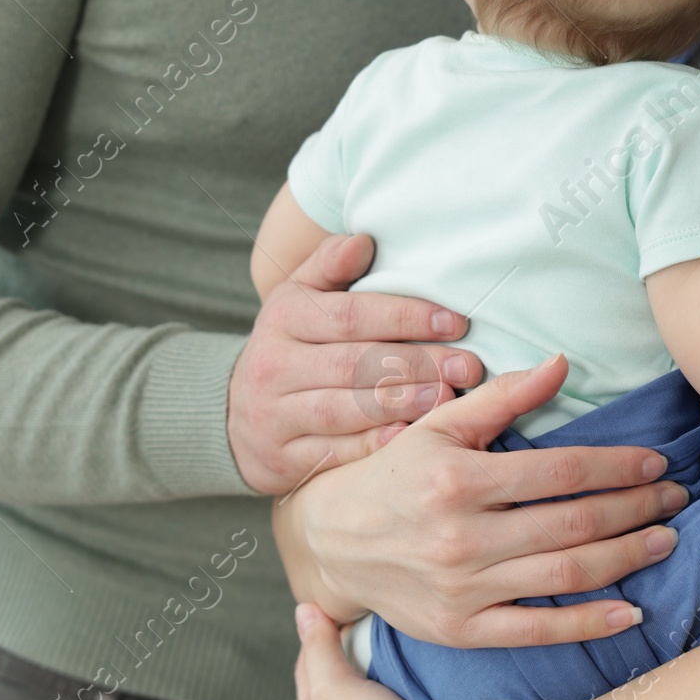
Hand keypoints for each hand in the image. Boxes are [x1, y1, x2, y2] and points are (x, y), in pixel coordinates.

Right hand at [227, 231, 484, 494]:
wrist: (233, 417)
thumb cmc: (287, 347)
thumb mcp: (296, 298)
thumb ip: (328, 265)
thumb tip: (364, 240)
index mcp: (282, 317)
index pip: (349, 315)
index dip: (405, 317)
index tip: (454, 321)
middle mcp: (273, 366)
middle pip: (352, 364)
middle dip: (416, 364)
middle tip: (466, 367)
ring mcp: (274, 415)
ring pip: (342, 409)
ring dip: (399, 404)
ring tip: (446, 398)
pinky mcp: (282, 458)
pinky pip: (332, 452)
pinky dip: (372, 445)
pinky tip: (409, 436)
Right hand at [293, 352, 685, 646]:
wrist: (331, 542)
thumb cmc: (394, 474)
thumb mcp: (437, 425)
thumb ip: (502, 397)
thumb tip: (561, 362)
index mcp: (458, 480)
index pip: (560, 472)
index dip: (617, 466)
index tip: (656, 462)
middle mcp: (462, 537)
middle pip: (573, 524)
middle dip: (635, 510)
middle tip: (675, 498)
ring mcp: (463, 590)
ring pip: (565, 576)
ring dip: (626, 558)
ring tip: (665, 539)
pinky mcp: (461, 630)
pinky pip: (537, 631)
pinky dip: (589, 624)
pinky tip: (632, 611)